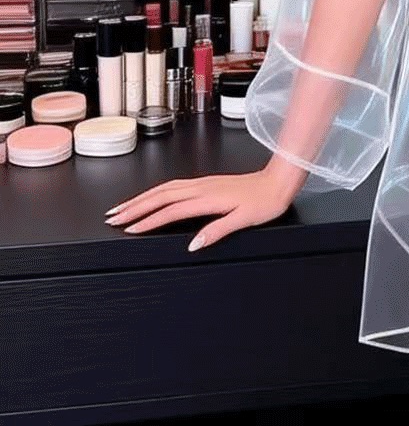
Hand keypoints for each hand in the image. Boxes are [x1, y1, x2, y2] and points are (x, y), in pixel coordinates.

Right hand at [103, 164, 298, 251]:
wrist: (278, 181)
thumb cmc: (265, 201)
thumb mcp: (244, 220)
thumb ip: (218, 231)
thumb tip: (193, 244)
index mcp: (208, 198)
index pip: (170, 211)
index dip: (148, 221)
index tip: (129, 229)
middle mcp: (201, 188)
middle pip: (160, 196)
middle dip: (134, 207)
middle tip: (113, 217)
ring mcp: (202, 183)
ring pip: (164, 189)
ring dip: (141, 197)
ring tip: (123, 207)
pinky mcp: (206, 182)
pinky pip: (173, 185)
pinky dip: (156, 191)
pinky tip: (151, 196)